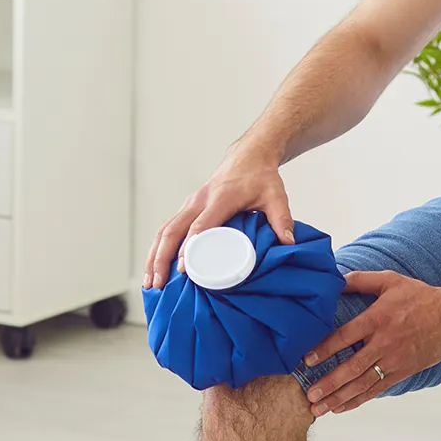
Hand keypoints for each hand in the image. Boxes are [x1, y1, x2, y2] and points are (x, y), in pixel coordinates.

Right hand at [145, 146, 295, 289]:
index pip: (199, 226)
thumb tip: (289, 243)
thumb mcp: (275, 196)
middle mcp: (199, 201)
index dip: (190, 248)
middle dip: (161, 258)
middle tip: (158, 284)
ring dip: (154, 256)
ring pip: (164, 231)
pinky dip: (157, 248)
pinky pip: (166, 229)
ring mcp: (189, 204)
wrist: (248, 157)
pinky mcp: (187, 208)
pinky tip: (153, 267)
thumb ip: (282, 219)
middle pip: (172, 231)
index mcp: (219, 198)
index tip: (183, 269)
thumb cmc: (261, 177)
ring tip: (151, 283)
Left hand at [301, 271, 440, 416]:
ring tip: (319, 408)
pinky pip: (377, 390)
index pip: (346, 336)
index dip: (325, 349)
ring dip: (339, 397)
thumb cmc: (421, 297)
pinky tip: (341, 407)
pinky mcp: (402, 372)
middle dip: (329, 383)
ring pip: (363, 383)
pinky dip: (358, 400)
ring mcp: (394, 360)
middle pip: (352, 367)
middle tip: (309, 394)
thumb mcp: (390, 280)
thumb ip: (361, 280)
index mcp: (378, 318)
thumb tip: (334, 279)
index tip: (307, 360)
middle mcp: (385, 342)